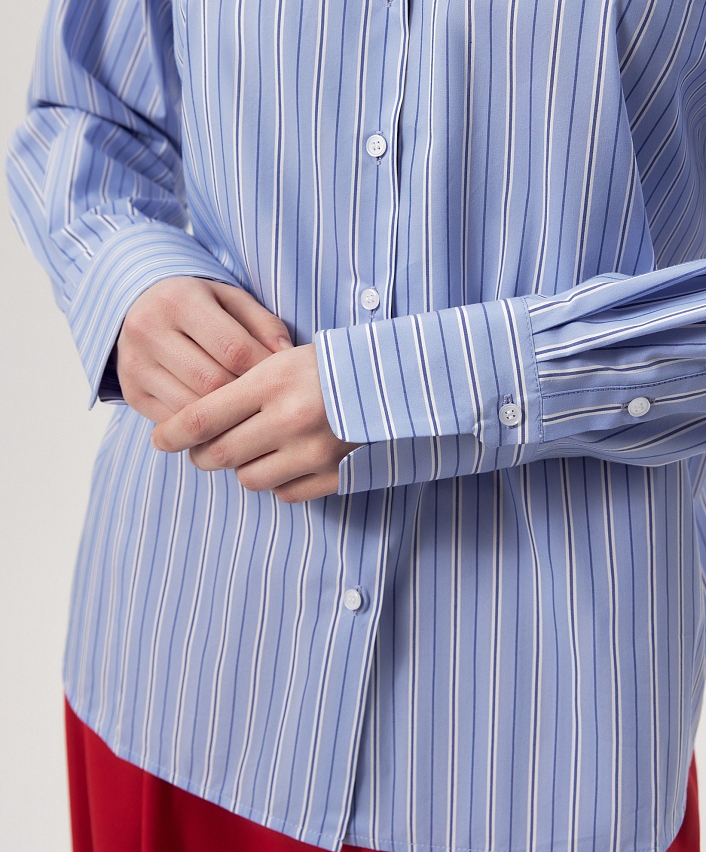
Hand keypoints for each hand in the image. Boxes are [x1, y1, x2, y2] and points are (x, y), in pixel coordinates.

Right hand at [115, 276, 292, 422]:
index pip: (233, 348)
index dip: (265, 370)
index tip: (284, 380)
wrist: (140, 308)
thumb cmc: (200, 305)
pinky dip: (202, 428)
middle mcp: (148, 330)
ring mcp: (134, 365)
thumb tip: (287, 357)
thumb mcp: (232, 301)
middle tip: (268, 402)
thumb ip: (264, 325)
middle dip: (246, 396)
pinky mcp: (131, 393)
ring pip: (191, 409)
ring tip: (249, 414)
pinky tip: (222, 422)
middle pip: (211, 382)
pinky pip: (173, 422)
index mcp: (179, 300)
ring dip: (225, 418)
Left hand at [149, 344, 360, 502]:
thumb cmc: (333, 365)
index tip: (160, 439)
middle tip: (202, 449)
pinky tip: (287, 461)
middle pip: (219, 454)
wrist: (399, 380)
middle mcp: (291, 419)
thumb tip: (195, 422)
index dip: (173, 433)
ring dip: (243, 468)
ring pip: (250, 479)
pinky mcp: (335, 475)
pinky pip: (286, 493)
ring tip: (254, 450)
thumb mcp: (285, 359)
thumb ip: (244, 387)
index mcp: (274, 381)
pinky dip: (279, 482)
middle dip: (202, 455)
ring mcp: (314, 451)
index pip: (203, 417)